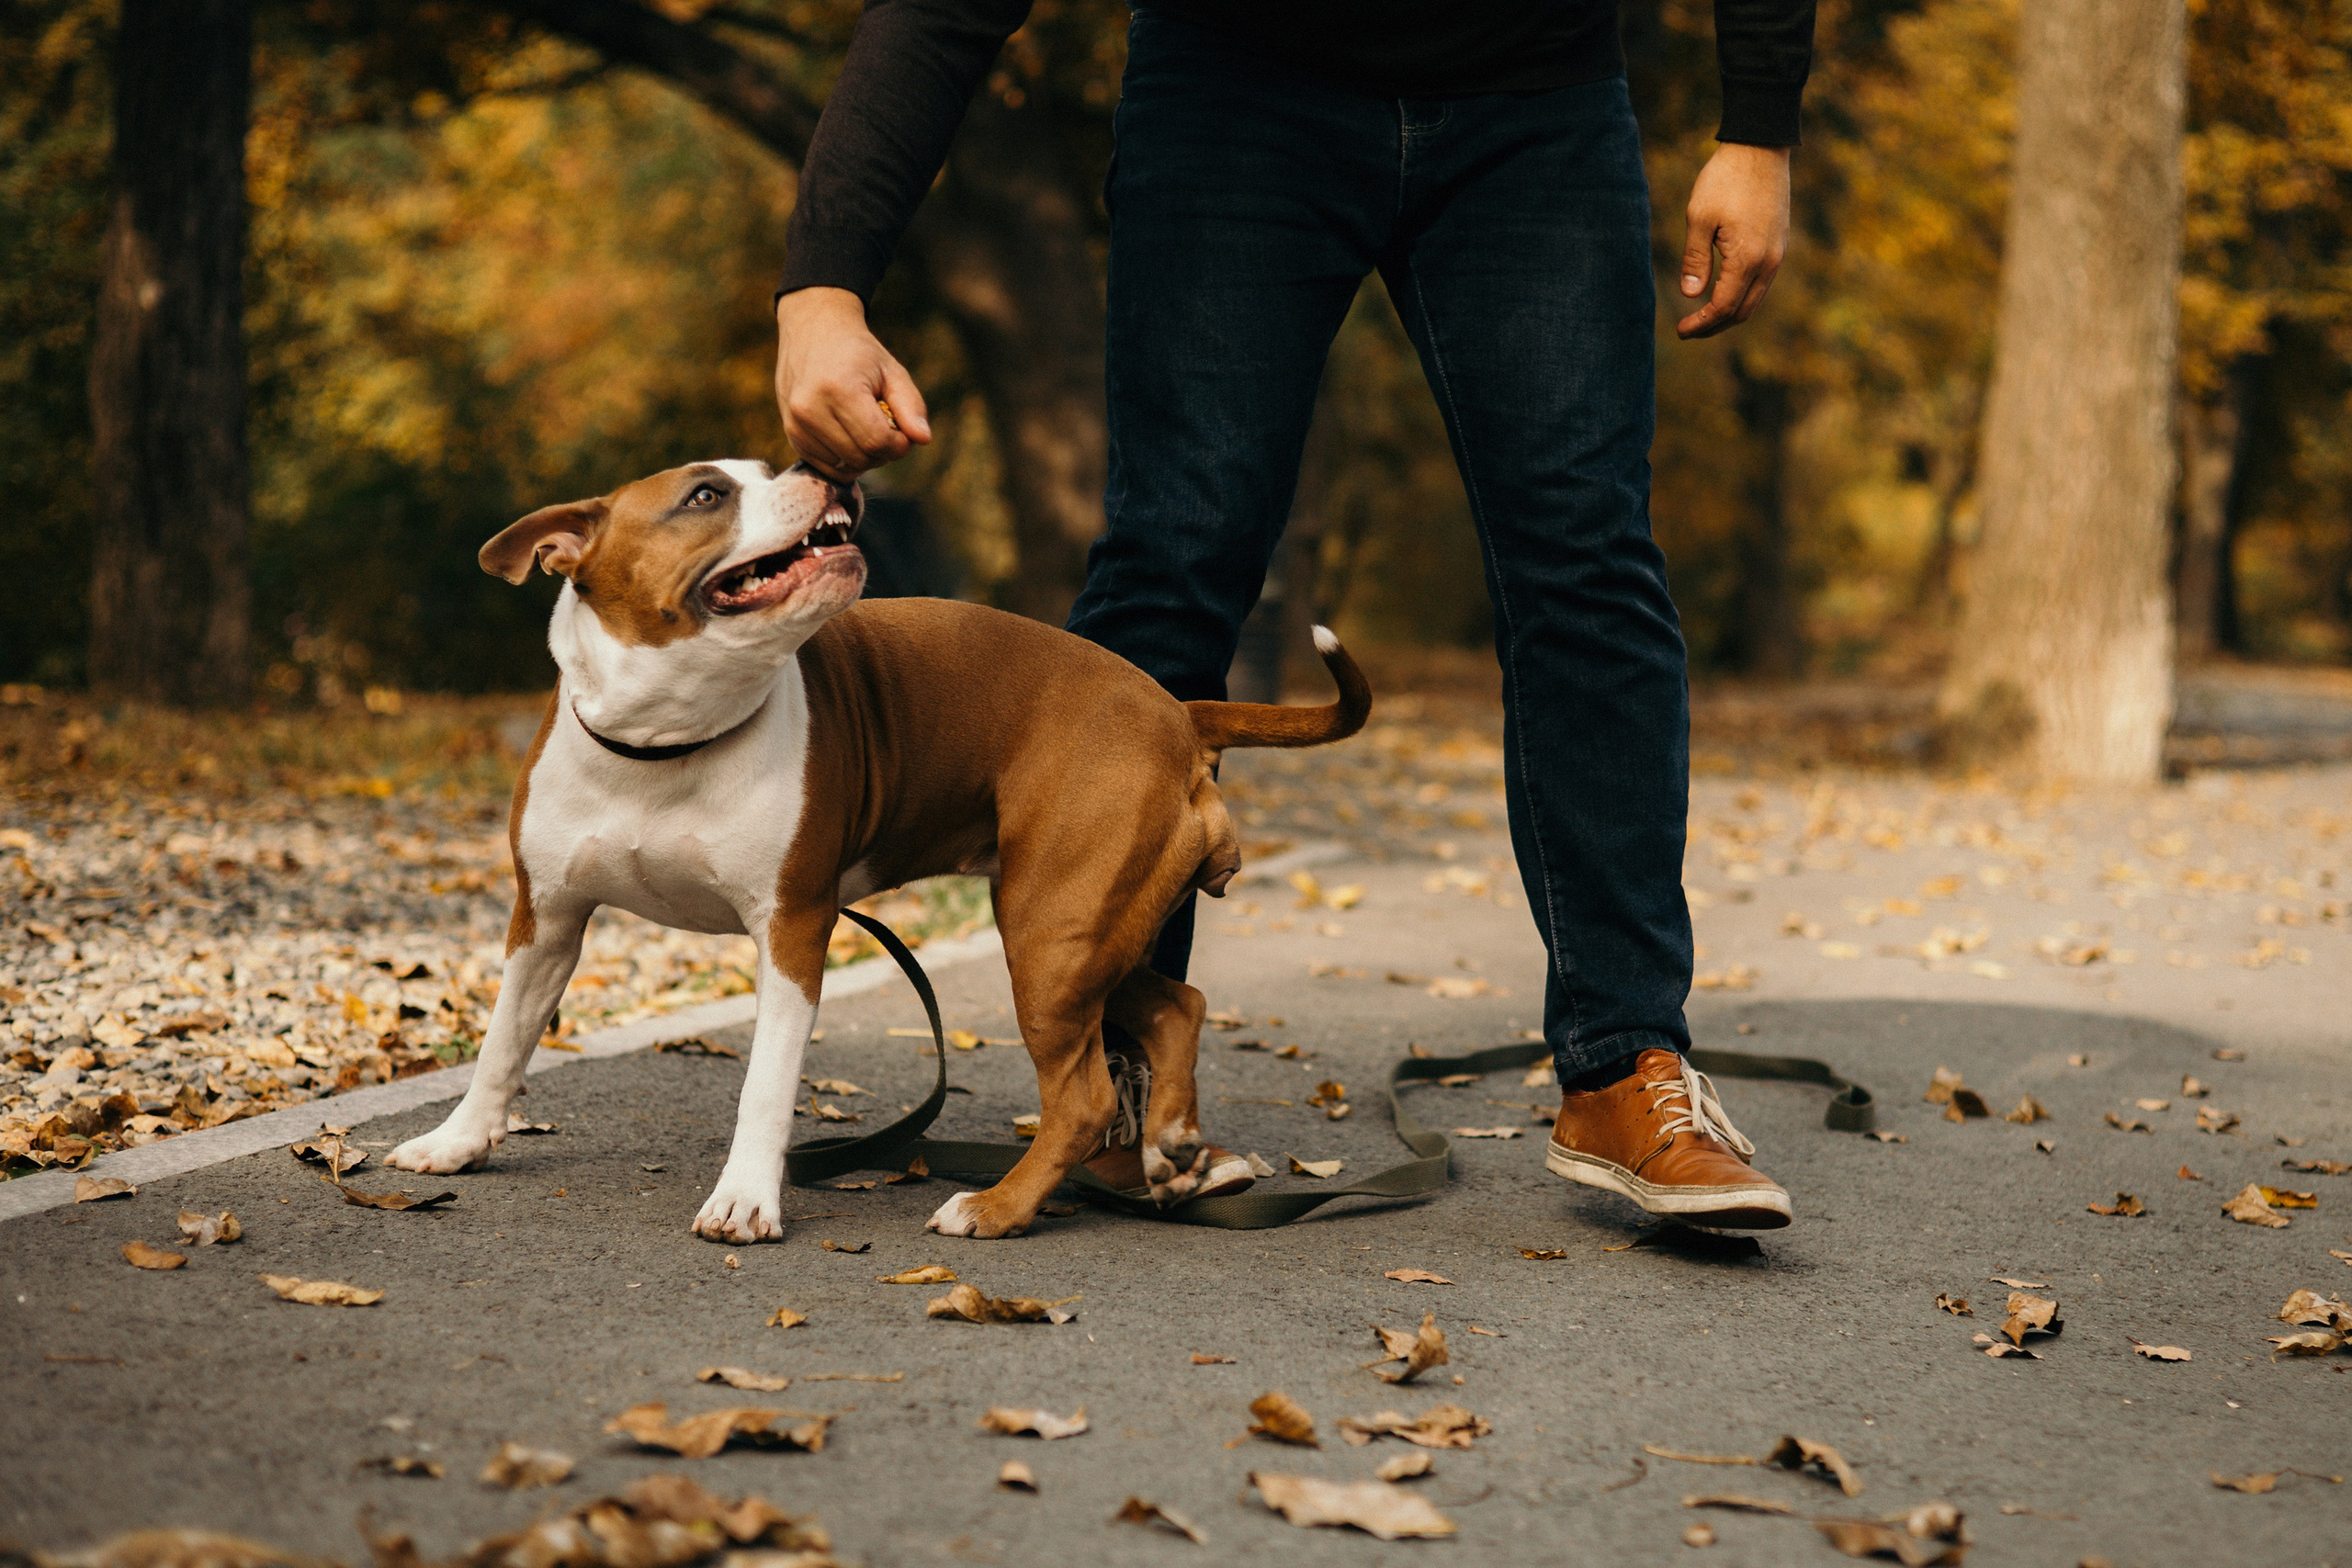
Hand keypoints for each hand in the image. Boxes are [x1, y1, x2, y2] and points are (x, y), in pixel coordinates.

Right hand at [773, 287, 931, 477]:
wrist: (813, 331)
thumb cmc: (858, 353)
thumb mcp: (892, 371)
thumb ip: (911, 405)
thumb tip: (923, 439)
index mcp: (838, 389)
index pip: (877, 442)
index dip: (899, 444)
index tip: (903, 430)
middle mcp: (810, 409)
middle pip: (861, 458)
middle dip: (882, 451)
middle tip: (885, 425)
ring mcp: (796, 423)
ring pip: (844, 467)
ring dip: (864, 457)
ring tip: (864, 427)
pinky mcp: (791, 434)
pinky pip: (828, 468)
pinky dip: (845, 459)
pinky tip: (848, 435)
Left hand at [1676, 144, 1790, 339]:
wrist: (1761, 146)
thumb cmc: (1725, 179)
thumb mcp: (1699, 218)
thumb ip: (1695, 259)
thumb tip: (1690, 295)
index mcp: (1748, 259)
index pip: (1723, 307)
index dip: (1701, 324)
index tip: (1680, 331)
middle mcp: (1769, 262)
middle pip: (1742, 311)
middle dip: (1715, 326)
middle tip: (1689, 330)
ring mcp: (1778, 253)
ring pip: (1755, 299)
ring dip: (1729, 313)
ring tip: (1703, 317)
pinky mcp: (1780, 243)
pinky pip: (1763, 283)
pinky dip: (1742, 296)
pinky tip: (1723, 292)